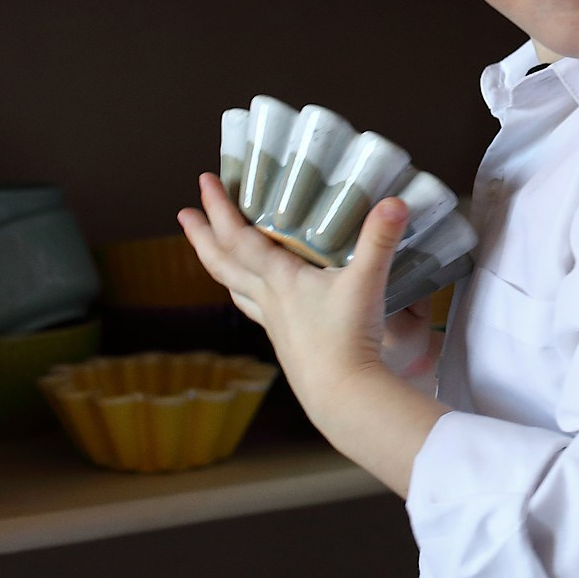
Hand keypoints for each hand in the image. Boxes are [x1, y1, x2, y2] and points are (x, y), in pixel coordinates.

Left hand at [178, 174, 443, 493]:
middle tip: (183, 213)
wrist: (341, 395)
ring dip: (217, 264)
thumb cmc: (348, 340)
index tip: (205, 182)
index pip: (240, 237)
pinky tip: (253, 296)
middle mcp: (269, 298)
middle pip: (223, 263)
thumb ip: (379, 241)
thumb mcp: (366, 283)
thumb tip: (395, 202)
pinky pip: (254, 308)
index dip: (220, 209)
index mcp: (281, 279)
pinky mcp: (284, 340)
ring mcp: (273, 321)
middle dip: (202, 236)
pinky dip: (245, 293)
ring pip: (233, 287)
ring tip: (208, 250)